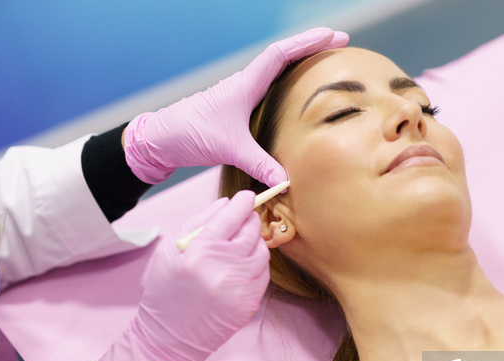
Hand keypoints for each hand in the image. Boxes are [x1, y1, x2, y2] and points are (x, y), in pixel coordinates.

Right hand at [89, 191, 269, 360]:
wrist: (170, 337)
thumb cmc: (166, 290)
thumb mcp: (171, 249)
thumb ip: (199, 221)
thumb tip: (227, 203)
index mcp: (200, 251)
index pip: (232, 215)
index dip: (243, 202)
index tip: (247, 196)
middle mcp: (224, 268)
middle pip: (251, 231)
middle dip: (250, 219)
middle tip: (244, 218)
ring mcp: (240, 288)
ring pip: (263, 251)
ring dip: (255, 242)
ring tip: (239, 245)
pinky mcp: (250, 304)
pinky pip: (263, 274)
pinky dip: (256, 264)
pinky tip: (241, 266)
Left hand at [124, 27, 348, 186]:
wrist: (162, 138)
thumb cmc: (192, 134)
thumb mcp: (230, 149)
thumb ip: (260, 164)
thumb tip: (285, 181)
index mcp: (245, 84)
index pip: (281, 55)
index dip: (309, 43)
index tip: (333, 36)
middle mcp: (245, 83)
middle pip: (283, 55)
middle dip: (312, 46)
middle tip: (340, 41)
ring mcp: (241, 94)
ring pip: (275, 68)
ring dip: (299, 60)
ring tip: (325, 58)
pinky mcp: (237, 107)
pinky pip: (268, 85)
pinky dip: (286, 80)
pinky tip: (295, 89)